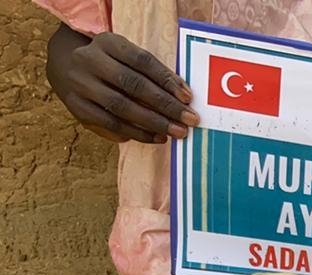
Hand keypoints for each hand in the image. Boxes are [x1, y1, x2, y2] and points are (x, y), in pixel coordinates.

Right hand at [46, 23, 198, 143]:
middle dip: (165, 105)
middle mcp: (89, 60)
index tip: (188, 97)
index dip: (166, 79)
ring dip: (154, 123)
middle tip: (189, 120)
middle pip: (132, 85)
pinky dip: (137, 133)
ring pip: (121, 107)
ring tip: (177, 132)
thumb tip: (183, 97)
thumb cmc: (111, 64)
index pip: (141, 60)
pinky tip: (157, 138)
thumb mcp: (126, 56)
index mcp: (106, 42)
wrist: (65, 68)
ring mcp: (80, 85)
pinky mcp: (77, 108)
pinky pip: (111, 124)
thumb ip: (151, 71)